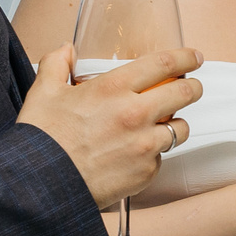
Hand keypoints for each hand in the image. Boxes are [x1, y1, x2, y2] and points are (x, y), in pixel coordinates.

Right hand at [18, 45, 203, 206]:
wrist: (42, 185)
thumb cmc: (42, 140)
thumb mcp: (44, 92)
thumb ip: (56, 65)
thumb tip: (65, 50)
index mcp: (114, 88)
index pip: (164, 64)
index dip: (185, 58)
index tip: (193, 57)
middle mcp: (136, 114)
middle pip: (184, 94)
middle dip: (193, 87)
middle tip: (191, 87)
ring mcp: (144, 145)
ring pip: (180, 128)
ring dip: (176, 124)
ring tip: (164, 124)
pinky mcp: (146, 171)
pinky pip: (162, 158)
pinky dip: (154, 154)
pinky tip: (137, 153)